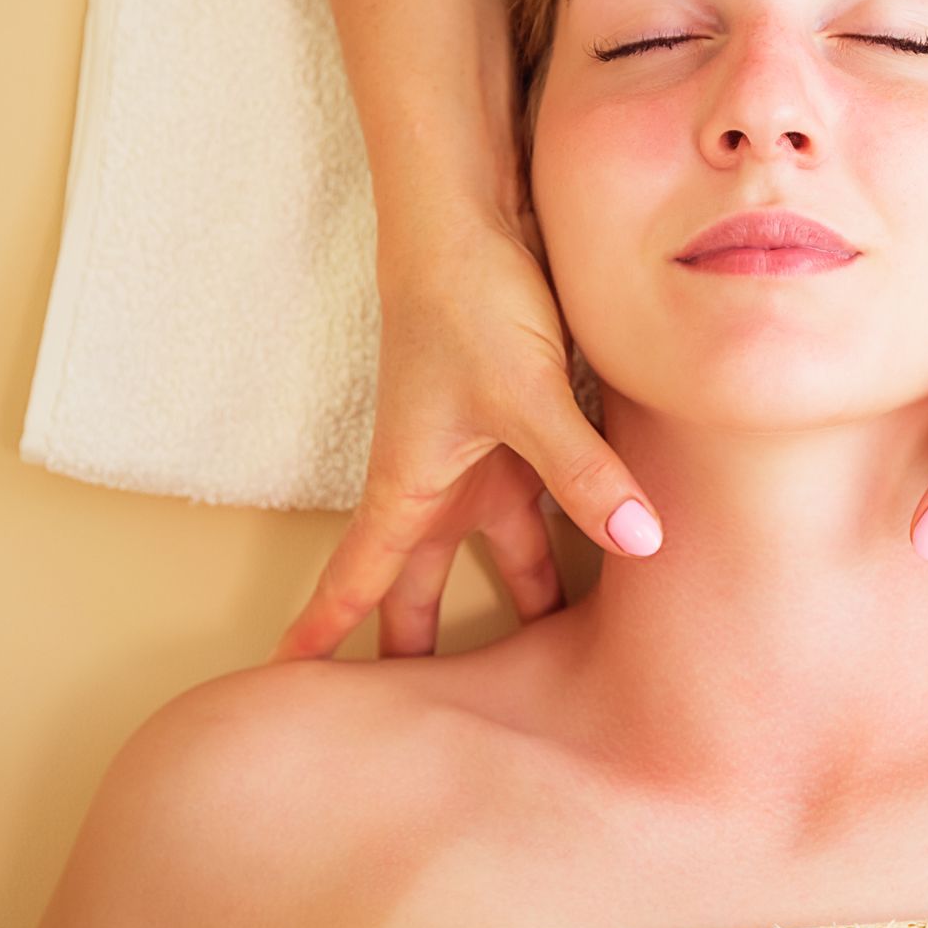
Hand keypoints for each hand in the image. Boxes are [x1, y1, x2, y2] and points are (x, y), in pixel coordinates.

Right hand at [265, 201, 662, 661]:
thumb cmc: (466, 300)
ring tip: (554, 652)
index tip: (288, 688)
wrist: (470, 212)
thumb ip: (581, 473)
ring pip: (501, 540)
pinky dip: (570, 527)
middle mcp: (441, 475)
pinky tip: (614, 547)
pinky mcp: (525, 416)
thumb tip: (640, 544)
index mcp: (412, 483)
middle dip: (426, 641)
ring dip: (522, 590)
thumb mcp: (526, 395)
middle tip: (435, 715)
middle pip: (428, 579)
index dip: (326, 635)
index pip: (359, 578)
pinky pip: (546, 492)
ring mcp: (483, 447)